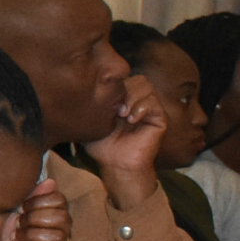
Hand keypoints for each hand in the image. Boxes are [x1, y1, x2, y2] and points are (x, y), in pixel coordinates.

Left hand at [0, 176, 71, 240]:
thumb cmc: (3, 229)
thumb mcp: (11, 208)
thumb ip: (31, 195)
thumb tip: (51, 182)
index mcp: (53, 213)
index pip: (60, 200)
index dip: (39, 201)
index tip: (22, 208)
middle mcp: (61, 231)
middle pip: (62, 218)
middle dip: (34, 219)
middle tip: (17, 224)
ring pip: (57, 237)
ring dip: (30, 236)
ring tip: (14, 238)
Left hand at [85, 72, 168, 212]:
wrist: (115, 164)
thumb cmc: (102, 145)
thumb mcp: (91, 119)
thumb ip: (90, 102)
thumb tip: (80, 87)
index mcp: (124, 98)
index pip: (123, 76)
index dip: (114, 83)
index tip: (102, 99)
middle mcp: (139, 101)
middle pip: (136, 78)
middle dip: (124, 89)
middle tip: (115, 109)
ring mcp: (151, 109)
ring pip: (146, 86)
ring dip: (132, 97)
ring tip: (123, 115)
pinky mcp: (160, 119)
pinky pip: (154, 103)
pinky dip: (142, 108)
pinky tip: (132, 120)